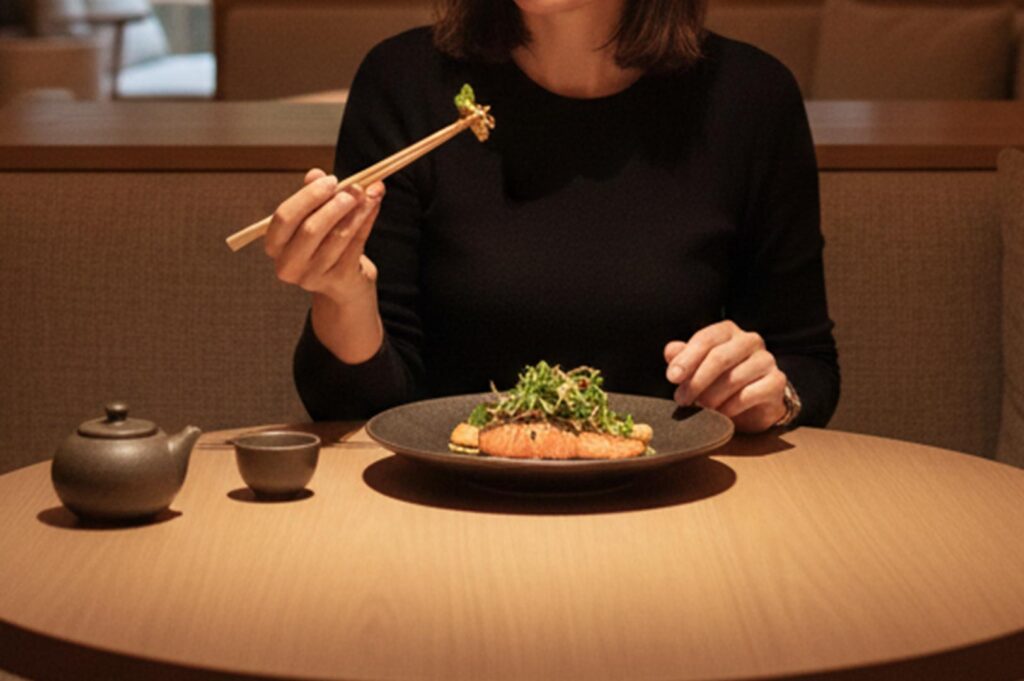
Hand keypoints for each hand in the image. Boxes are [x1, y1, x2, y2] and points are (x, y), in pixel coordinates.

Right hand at [265, 168, 384, 305]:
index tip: (331, 180)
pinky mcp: (337, 281)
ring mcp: (312, 277)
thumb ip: (312, 195)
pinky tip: (374, 206)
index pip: (285, 217)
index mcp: (275, 245)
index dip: (308, 196)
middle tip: (355, 188)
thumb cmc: (323, 242)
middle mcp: (288, 264)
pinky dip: (367, 222)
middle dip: (335, 205)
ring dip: (357, 211)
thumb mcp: (314, 217)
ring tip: (371, 193)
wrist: (342, 281)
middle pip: (311, 229)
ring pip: (338, 237)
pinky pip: (355, 246)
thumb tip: (316, 173)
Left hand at [664, 320, 787, 432]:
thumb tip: (670, 351)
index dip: (686, 359)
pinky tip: (720, 415)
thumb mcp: (698, 366)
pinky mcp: (776, 381)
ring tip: (700, 409)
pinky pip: (749, 394)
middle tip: (682, 399)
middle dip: (696, 381)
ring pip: (734, 378)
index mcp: (728, 331)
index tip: (672, 377)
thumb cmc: (721, 378)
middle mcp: (750, 340)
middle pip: (719, 357)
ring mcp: (766, 360)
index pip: (705, 339)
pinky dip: (730, 407)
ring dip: (711, 397)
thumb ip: (683, 357)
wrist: (754, 402)